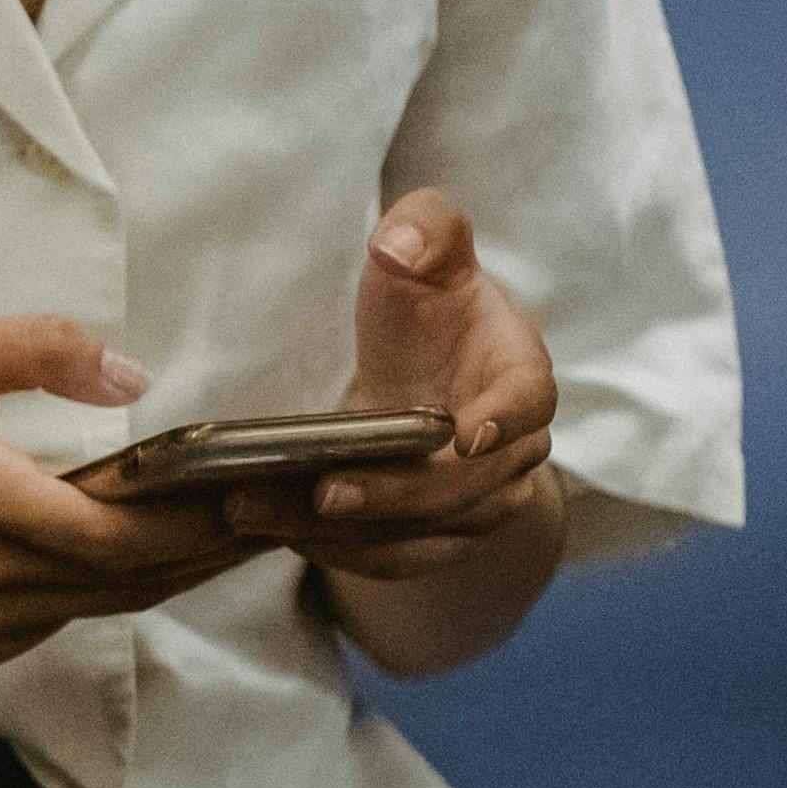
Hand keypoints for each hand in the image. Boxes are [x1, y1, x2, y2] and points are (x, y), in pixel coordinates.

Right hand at [0, 314, 250, 670]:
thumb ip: (37, 350)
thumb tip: (131, 376)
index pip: (116, 531)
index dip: (200, 521)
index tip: (264, 493)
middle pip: (130, 577)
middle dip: (212, 547)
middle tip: (284, 512)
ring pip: (107, 604)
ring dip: (177, 571)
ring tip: (242, 533)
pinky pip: (67, 617)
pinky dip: (118, 587)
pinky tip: (155, 555)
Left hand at [221, 191, 564, 585]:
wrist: (433, 372)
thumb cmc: (432, 310)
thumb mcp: (428, 253)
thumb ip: (426, 230)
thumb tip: (398, 243)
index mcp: (521, 376)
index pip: (529, 402)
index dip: (504, 420)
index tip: (465, 434)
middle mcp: (511, 452)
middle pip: (463, 488)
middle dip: (391, 494)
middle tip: (318, 491)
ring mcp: (479, 503)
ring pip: (423, 532)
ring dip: (344, 532)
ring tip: (257, 511)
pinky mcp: (436, 537)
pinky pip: (394, 558)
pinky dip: (336, 552)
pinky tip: (273, 533)